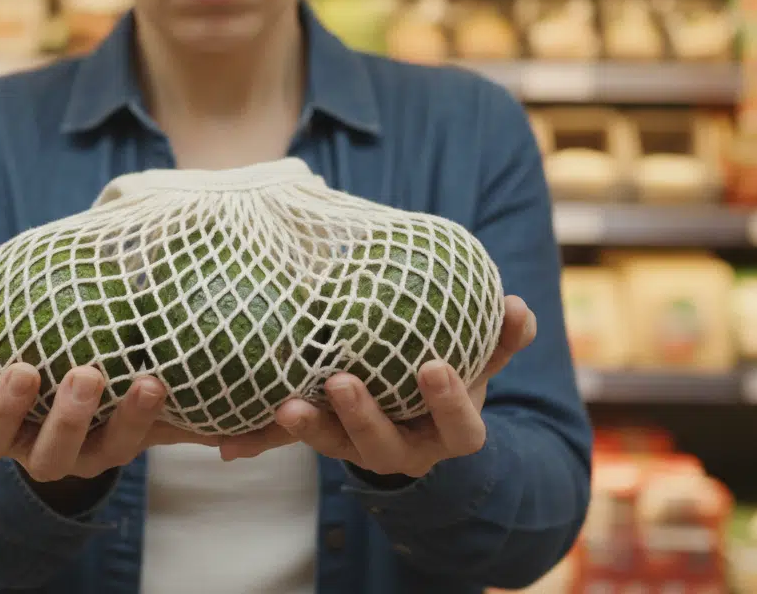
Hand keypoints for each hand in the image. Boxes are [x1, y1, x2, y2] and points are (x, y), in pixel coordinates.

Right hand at [0, 287, 219, 482]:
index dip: (4, 410)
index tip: (22, 369)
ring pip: (112, 452)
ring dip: (130, 420)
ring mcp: (94, 456)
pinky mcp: (134, 445)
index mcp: (6, 434)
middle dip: (69, 420)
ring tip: (147, 382)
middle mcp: (47, 454)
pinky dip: (162, 413)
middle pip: (52, 455)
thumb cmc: (23, 366)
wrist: (76, 394)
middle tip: (87, 374)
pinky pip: (152, 437)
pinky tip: (170, 379)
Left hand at [218, 295, 537, 478]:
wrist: (419, 414)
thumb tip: (519, 306)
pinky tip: (237, 434)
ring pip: (337, 447)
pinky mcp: (327, 442)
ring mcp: (363, 451)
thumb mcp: (482, 359)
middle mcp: (407, 451)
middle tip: (342, 381)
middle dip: (365, 417)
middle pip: (386, 446)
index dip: (448, 401)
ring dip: (311, 429)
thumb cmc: (453, 374)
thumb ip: (502, 337)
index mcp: (452, 432)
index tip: (433, 366)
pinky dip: (266, 439)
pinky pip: (296, 442)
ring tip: (286, 407)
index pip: (459, 426)